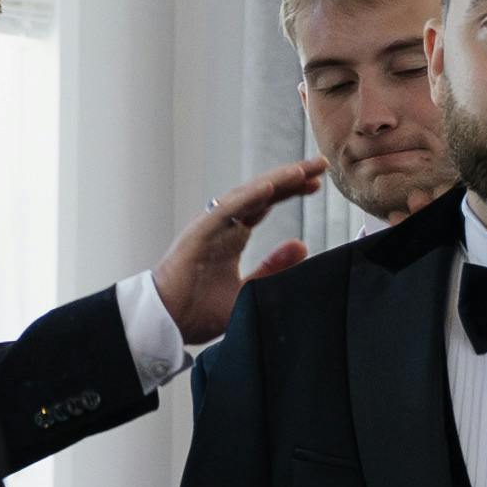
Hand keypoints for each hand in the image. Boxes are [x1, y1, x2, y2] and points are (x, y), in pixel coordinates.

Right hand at [149, 158, 330, 343]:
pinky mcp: (199, 233)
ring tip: (300, 170)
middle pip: (261, 193)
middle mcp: (222, 224)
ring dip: (274, 181)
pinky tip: (269, 188)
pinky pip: (226, 210)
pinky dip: (248, 197)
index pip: (266, 204)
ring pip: (247, 195)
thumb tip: (302, 245)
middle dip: (290, 177)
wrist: (166, 323)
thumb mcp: (249, 289)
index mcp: (232, 234)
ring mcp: (210, 226)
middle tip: (320, 164)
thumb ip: (273, 268)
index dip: (291, 191)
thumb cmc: (198, 308)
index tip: (317, 183)